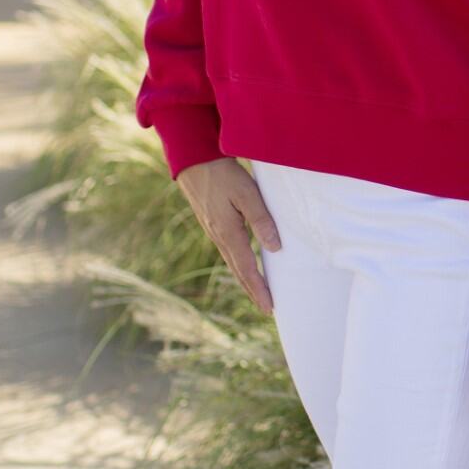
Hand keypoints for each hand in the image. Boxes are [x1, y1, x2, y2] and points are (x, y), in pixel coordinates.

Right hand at [177, 156, 280, 314]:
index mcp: (228, 232)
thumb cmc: (222, 174)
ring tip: (258, 292)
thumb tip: (275, 248)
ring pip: (232, 262)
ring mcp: (213, 230)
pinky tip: (243, 264)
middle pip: (238, 271)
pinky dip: (238, 264)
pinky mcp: (212, 223)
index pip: (247, 269)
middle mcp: (219, 236)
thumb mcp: (247, 194)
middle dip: (253, 290)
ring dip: (245, 279)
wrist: (193, 160)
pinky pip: (228, 250)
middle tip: (267, 308)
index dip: (259, 289)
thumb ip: (261, 220)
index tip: (269, 307)